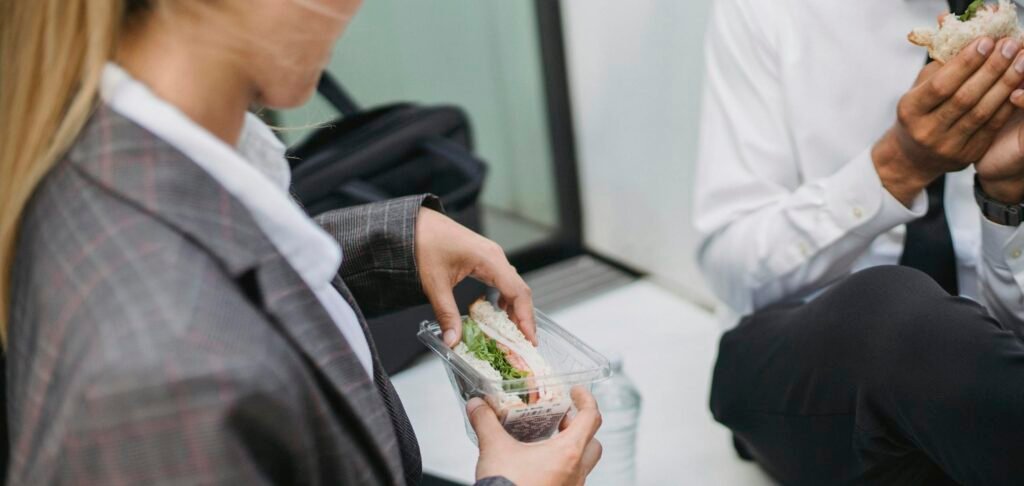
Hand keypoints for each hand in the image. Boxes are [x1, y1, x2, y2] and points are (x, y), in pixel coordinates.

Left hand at [414, 207, 535, 346]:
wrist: (412, 223)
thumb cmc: (424, 243)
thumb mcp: (435, 283)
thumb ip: (446, 313)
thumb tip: (452, 341)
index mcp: (489, 259)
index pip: (518, 292)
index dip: (526, 318)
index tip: (530, 340)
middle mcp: (495, 256)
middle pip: (520, 290)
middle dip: (524, 317)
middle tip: (525, 343)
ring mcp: (490, 255)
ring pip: (512, 285)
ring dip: (515, 308)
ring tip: (513, 332)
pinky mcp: (482, 257)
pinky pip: (502, 279)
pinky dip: (505, 297)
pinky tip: (498, 310)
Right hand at [470, 387, 602, 485]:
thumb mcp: (494, 448)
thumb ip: (485, 421)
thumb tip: (477, 405)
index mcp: (568, 452)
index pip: (591, 418)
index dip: (587, 399)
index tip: (576, 392)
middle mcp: (576, 472)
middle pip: (594, 443)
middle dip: (581, 428)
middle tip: (563, 420)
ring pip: (584, 464)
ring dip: (572, 449)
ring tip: (549, 442)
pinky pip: (571, 480)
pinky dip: (562, 468)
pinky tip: (541, 466)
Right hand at [873, 36, 1023, 204]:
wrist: (914, 156)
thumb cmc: (920, 112)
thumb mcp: (919, 88)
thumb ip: (941, 65)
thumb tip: (966, 37)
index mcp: (910, 110)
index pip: (940, 85)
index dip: (965, 63)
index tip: (985, 41)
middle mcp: (926, 131)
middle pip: (964, 97)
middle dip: (990, 69)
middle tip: (1009, 46)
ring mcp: (947, 146)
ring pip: (982, 112)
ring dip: (1005, 84)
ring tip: (1020, 61)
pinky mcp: (966, 155)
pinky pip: (991, 126)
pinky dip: (1007, 104)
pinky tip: (1019, 86)